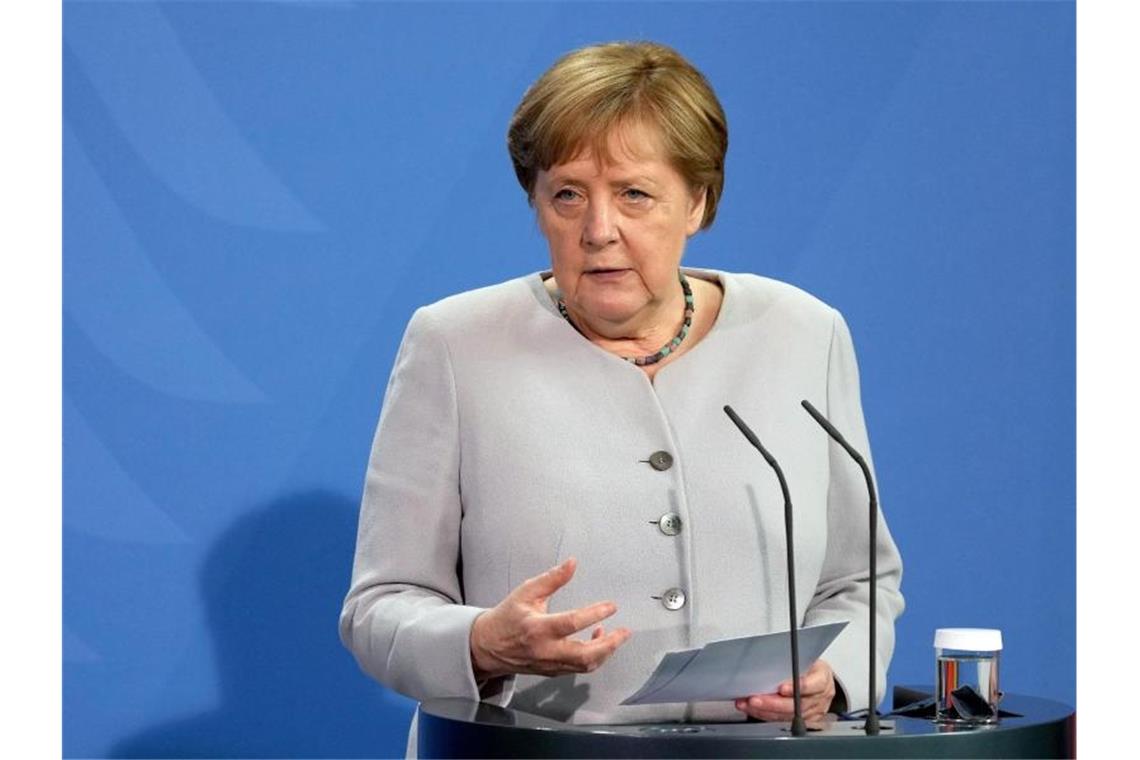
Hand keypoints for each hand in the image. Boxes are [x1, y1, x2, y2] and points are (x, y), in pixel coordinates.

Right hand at [470, 557, 632, 679]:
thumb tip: (572, 563)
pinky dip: (593, 657)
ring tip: (616, 636)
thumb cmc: (507, 616)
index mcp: (537, 628)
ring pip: (584, 666)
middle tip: (624, 632)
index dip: (594, 614)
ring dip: (604, 652)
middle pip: (584, 655)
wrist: (487, 646)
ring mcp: (549, 664)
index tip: (611, 606)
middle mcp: (545, 650)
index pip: (571, 623)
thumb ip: (552, 579)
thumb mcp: (526, 592)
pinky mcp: (552, 671)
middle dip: (609, 645)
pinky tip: (598, 642)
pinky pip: (578, 668)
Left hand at [734, 659, 836, 726]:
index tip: (781, 688)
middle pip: (797, 705)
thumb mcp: (805, 657)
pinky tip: (753, 710)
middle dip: (773, 703)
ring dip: (764, 711)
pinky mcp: (803, 720)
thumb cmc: (809, 666)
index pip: (814, 685)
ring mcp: (813, 712)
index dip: (798, 687)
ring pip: (787, 716)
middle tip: (754, 699)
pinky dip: (765, 715)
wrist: (819, 679)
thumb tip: (768, 660)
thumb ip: (792, 661)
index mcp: (822, 679)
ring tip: (747, 704)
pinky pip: (782, 721)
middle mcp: (819, 698)